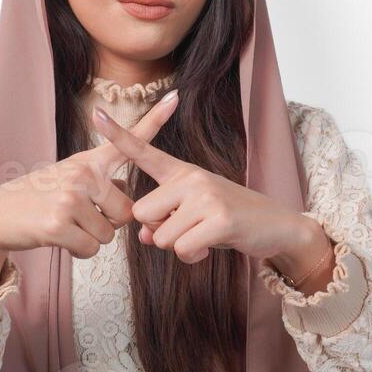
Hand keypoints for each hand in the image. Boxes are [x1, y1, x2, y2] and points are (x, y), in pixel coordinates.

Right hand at [0, 90, 182, 283]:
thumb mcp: (68, 181)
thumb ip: (101, 185)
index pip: (126, 140)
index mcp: (87, 162)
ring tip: (64, 225)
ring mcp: (70, 197)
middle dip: (107, 223)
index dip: (154, 120)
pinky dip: (78, 251)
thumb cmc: (37, 200)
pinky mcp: (59, 223)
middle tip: (76, 216)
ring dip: (90, 239)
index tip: (175, 97)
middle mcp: (82, 174)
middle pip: (126, 212)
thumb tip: (127, 198)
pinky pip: (91, 249)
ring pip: (108, 235)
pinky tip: (57, 237)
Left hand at [89, 104, 326, 266]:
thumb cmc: (227, 219)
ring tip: (202, 237)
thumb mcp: (191, 215)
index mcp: (181, 172)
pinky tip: (209, 248)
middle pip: (141, 214)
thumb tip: (143, 236)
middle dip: (158, 231)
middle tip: (187, 228)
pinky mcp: (219, 218)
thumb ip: (162, 221)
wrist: (275, 225)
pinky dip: (192, 257)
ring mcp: (206, 196)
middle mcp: (191, 178)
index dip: (118, 135)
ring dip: (178, 247)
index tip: (96, 114)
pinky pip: (182, 249)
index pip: (144, 151)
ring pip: (161, 237)